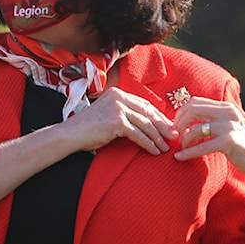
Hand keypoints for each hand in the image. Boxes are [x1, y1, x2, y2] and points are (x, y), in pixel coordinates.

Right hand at [62, 88, 178, 155]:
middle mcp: (119, 97)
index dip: (158, 116)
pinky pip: (139, 135)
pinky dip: (148, 144)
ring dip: (158, 137)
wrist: (70, 134)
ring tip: (165, 147)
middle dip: (162, 125)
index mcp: (117, 93)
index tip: (167, 126)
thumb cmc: (87, 128)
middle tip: (173, 136)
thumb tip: (144, 123)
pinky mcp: (117, 122)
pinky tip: (154, 151)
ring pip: (146, 124)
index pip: (144, 104)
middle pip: (148, 112)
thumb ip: (123, 113)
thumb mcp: (107, 113)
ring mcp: (118, 109)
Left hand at [172, 96, 244, 197]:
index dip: (181, 113)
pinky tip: (180, 157)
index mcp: (226, 107)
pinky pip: (202, 146)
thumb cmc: (238, 146)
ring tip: (182, 148)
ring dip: (184, 140)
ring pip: (196, 129)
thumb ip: (210, 119)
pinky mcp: (229, 142)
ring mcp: (230, 126)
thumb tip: (184, 116)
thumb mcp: (225, 127)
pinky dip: (188, 152)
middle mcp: (228, 113)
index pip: (195, 101)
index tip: (175, 126)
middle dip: (179, 123)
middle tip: (175, 136)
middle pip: (193, 110)